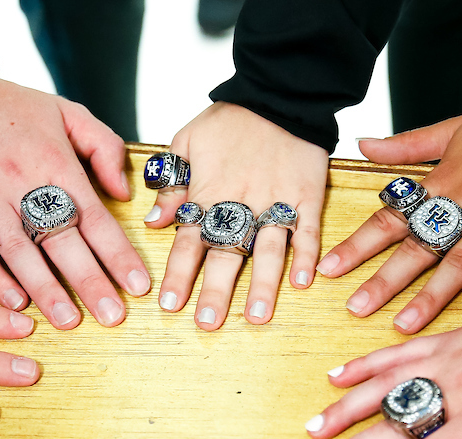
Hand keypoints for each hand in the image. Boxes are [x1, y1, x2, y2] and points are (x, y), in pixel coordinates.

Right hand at [0, 78, 148, 329]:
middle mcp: (20, 183)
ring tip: (68, 321)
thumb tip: (123, 191)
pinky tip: (15, 304)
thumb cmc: (5, 106)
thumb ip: (103, 146)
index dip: (118, 255)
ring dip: (46, 290)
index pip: (95, 218)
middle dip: (90, 282)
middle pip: (62, 242)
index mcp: (54, 162)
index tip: (137, 287)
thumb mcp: (65, 110)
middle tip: (112, 317)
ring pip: (20, 253)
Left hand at [144, 103, 328, 329]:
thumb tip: (153, 222)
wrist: (280, 91)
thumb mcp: (187, 140)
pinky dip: (306, 256)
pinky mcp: (308, 196)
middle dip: (216, 291)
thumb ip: (171, 183)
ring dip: (262, 285)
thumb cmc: (231, 119)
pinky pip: (308, 230)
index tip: (169, 305)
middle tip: (207, 323)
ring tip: (256, 317)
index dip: (178, 274)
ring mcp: (278, 201)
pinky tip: (304, 283)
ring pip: (268, 249)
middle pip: (226, 252)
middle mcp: (242, 203)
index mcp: (209, 192)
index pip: (188, 240)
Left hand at [318, 101, 461, 332]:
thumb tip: (364, 145)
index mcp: (448, 180)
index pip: (394, 216)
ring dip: (433, 296)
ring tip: (405, 324)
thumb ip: (409, 144)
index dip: (360, 244)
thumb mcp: (457, 128)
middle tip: (356, 307)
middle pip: (421, 246)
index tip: (331, 269)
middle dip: (386, 279)